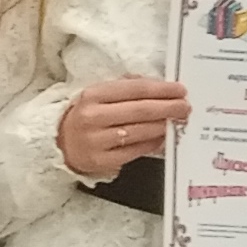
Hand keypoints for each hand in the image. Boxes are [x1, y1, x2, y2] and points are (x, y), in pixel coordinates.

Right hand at [57, 76, 189, 181]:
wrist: (60, 143)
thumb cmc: (87, 116)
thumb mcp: (99, 96)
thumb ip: (126, 88)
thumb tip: (159, 87)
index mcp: (93, 95)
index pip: (134, 89)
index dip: (161, 89)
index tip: (180, 89)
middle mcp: (93, 116)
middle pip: (139, 110)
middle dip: (168, 107)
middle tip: (186, 107)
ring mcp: (96, 140)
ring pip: (139, 131)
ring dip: (163, 125)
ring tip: (178, 121)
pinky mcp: (101, 160)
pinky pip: (135, 150)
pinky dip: (153, 143)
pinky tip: (163, 137)